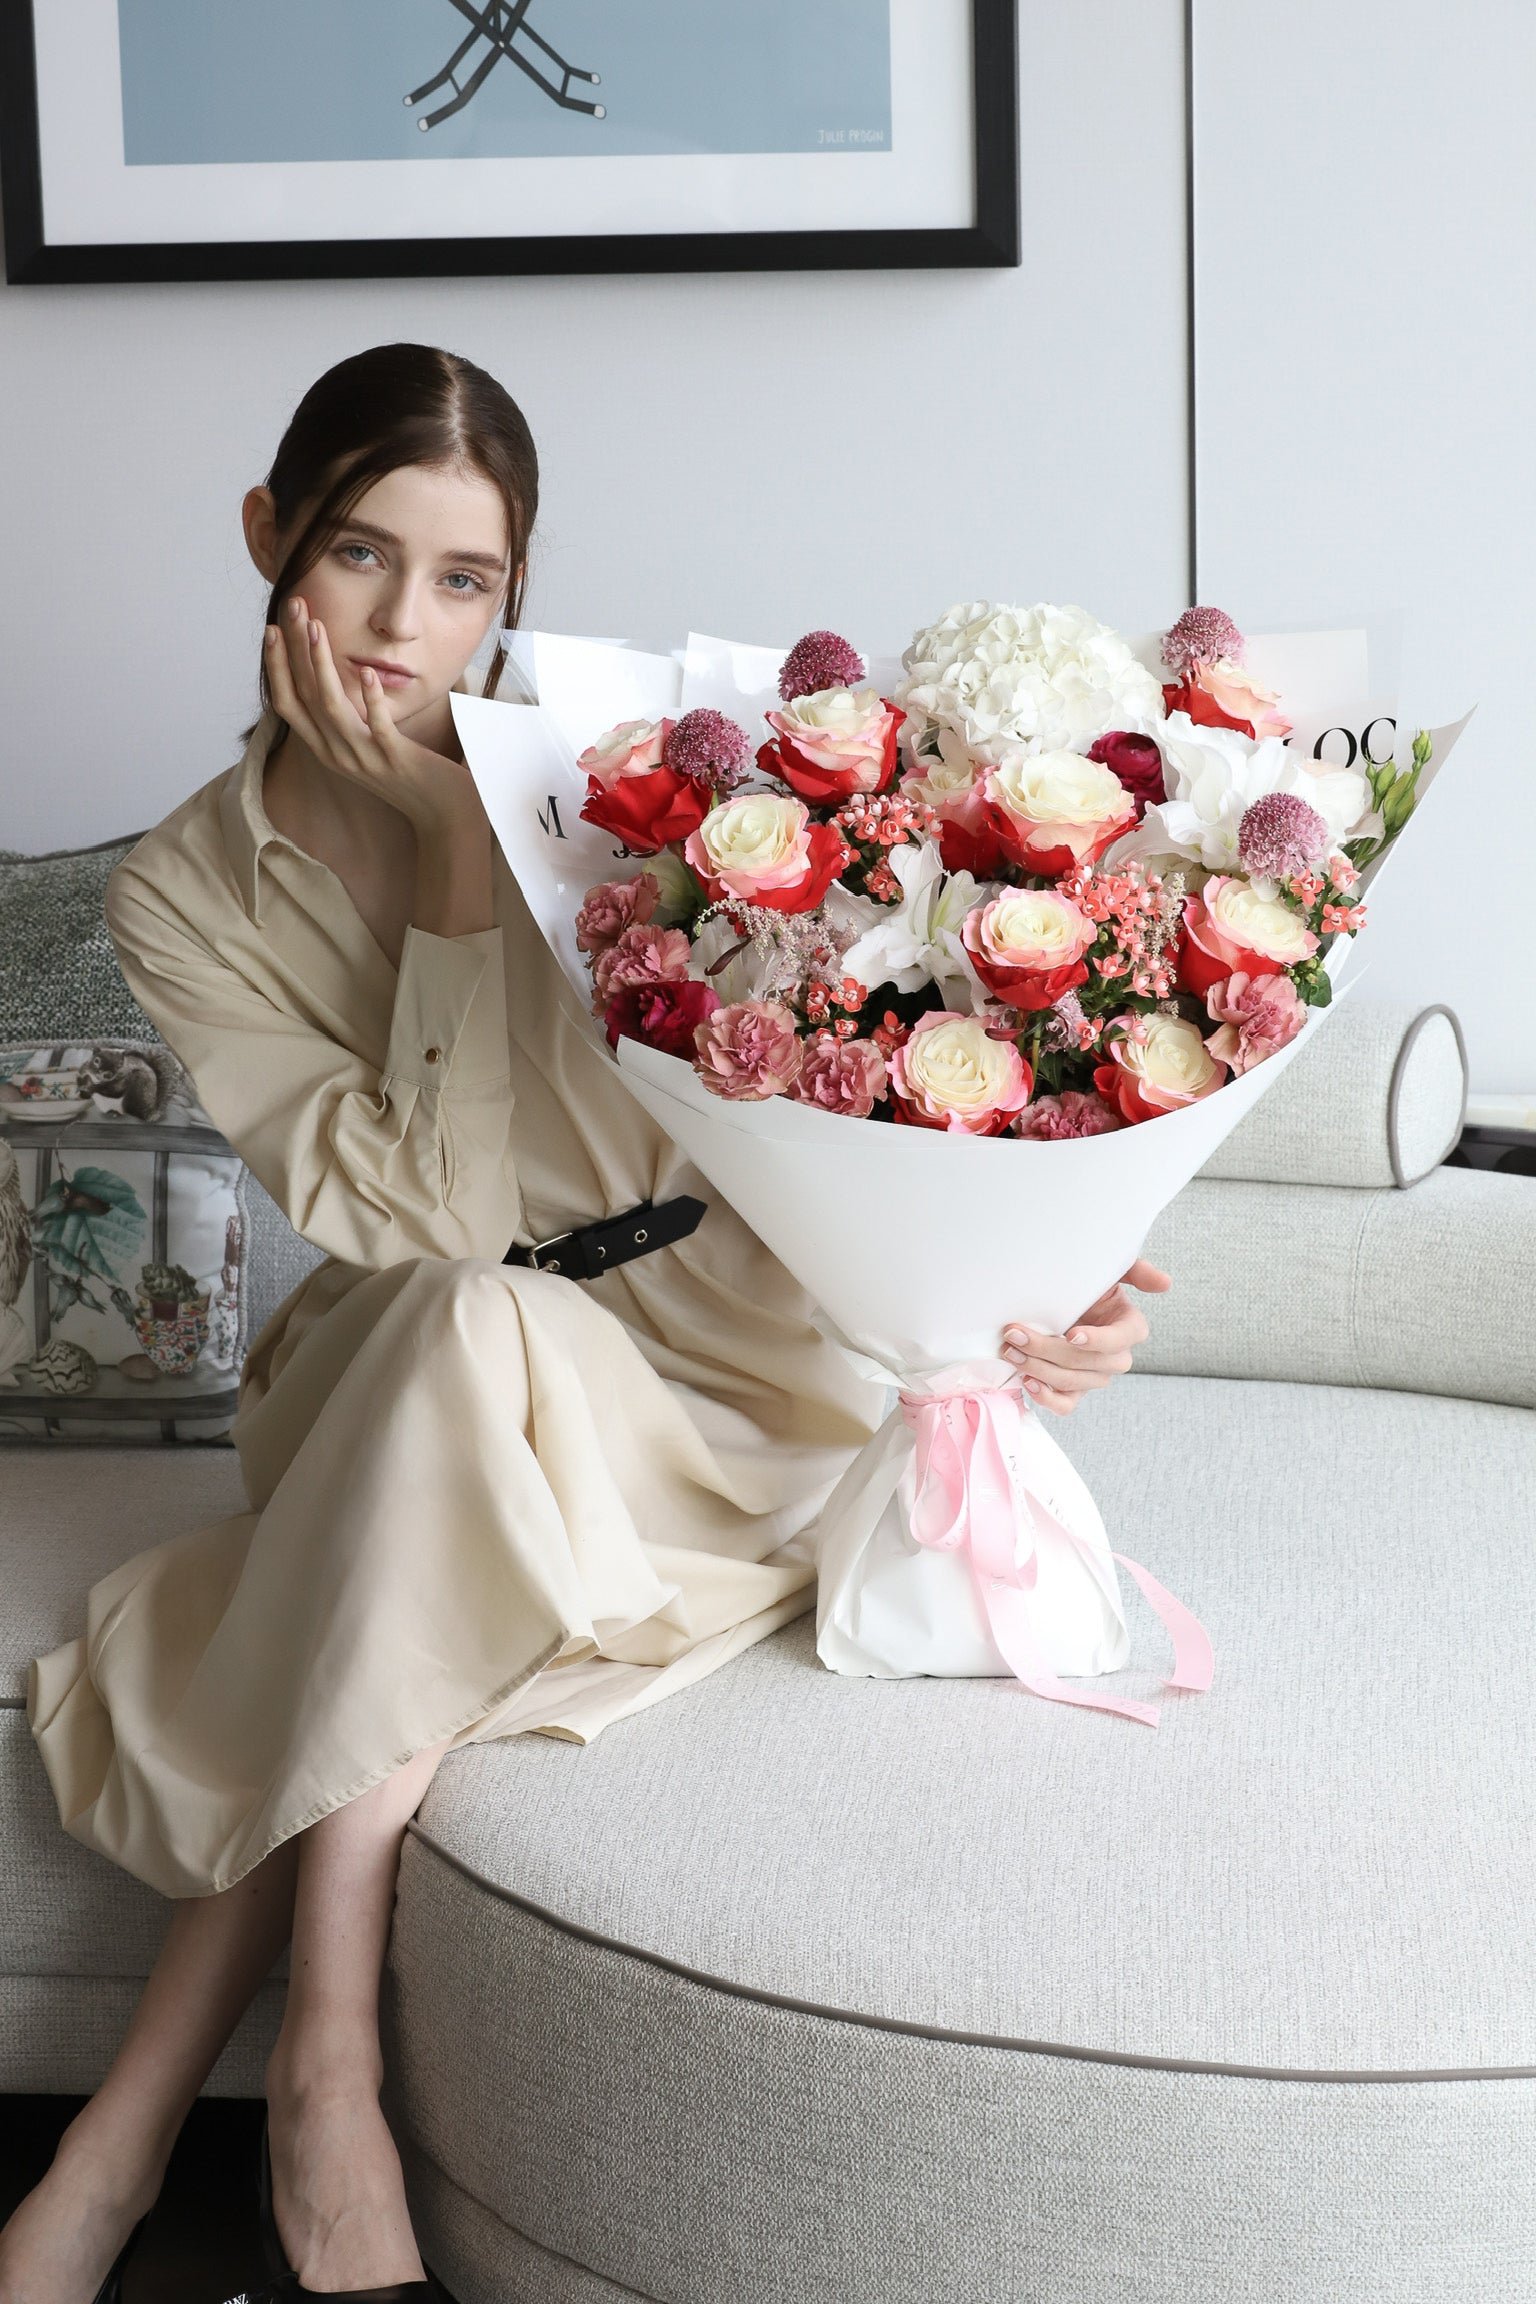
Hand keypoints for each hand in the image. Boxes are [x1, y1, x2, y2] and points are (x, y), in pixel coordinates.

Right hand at [264, 597, 480, 840]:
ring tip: (316, 628)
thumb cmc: (409, 774)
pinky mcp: (394, 761)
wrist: (443, 813)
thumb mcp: (368, 744)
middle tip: (292, 608)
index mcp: (327, 748)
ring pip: (331, 707)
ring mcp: (364, 759)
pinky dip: (369, 699)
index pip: (288, 703)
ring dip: (321, 664)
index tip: (271, 629)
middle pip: (302, 696)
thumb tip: (340, 680)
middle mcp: (337, 754)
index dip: (276, 666)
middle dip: (292, 649)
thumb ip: (351, 718)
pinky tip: (367, 671)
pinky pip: (377, 727)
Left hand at [1001, 1258, 1170, 1416]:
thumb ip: (1137, 1271)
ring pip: (1073, 1383)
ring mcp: (1095, 1377)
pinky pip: (1066, 1405)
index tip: (1071, 1334)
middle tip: (1017, 1334)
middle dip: (1049, 1350)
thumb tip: (1165, 1283)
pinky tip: (1028, 1381)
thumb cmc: (1087, 1286)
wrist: (1060, 1302)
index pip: (1120, 1340)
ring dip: (1039, 1369)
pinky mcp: (1075, 1391)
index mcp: (1130, 1327)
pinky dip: (1047, 1398)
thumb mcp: (1110, 1271)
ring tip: (1013, 1351)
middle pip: (1088, 1363)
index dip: (1097, 1340)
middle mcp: (1116, 1356)